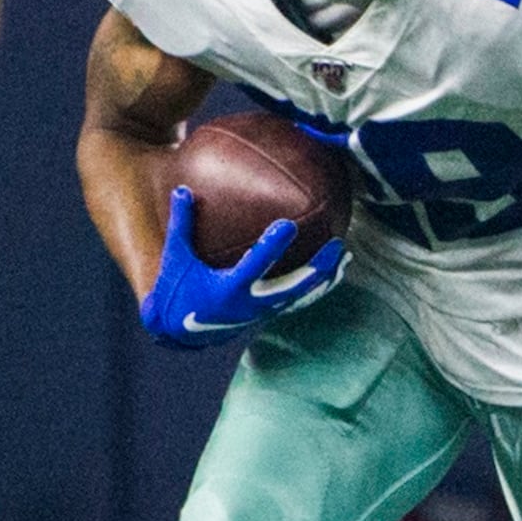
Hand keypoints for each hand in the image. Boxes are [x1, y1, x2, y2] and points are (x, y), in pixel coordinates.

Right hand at [140, 187, 348, 348]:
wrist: (180, 332)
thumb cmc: (178, 289)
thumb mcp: (177, 258)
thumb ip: (181, 224)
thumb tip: (182, 188)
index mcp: (228, 290)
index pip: (255, 266)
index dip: (272, 246)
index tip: (290, 224)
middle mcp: (250, 304)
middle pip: (293, 287)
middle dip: (317, 268)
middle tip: (337, 244)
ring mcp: (262, 312)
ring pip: (302, 296)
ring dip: (325, 279)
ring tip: (345, 258)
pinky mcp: (267, 314)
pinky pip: (298, 301)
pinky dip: (317, 288)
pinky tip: (333, 272)